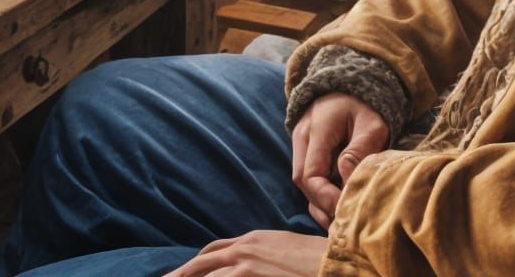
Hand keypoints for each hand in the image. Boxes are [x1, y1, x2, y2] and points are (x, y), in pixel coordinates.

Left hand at [165, 231, 329, 275]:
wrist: (333, 260)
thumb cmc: (317, 260)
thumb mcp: (286, 253)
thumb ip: (267, 259)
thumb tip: (262, 267)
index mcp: (253, 241)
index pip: (214, 250)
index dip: (196, 264)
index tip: (181, 273)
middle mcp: (244, 249)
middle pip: (202, 262)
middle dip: (181, 275)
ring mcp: (245, 263)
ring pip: (205, 274)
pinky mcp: (249, 274)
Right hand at [290, 92, 389, 228]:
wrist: (353, 83)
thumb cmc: (365, 104)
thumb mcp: (371, 124)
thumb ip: (359, 151)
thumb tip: (346, 179)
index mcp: (317, 129)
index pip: (310, 175)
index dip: (326, 198)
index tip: (346, 210)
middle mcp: (302, 136)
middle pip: (302, 181)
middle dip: (322, 204)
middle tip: (345, 219)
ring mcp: (301, 140)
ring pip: (302, 181)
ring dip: (319, 200)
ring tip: (341, 217)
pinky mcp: (306, 146)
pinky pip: (307, 174)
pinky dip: (319, 191)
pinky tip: (337, 202)